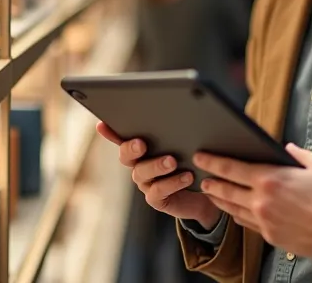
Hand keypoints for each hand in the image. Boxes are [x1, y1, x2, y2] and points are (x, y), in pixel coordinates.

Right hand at [96, 122, 221, 227]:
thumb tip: (178, 111)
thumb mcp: (187, 142)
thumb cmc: (194, 161)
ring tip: (173, 161)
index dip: (110, 132)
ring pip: (141, 173)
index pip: (122, 138)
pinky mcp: (157, 199)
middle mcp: (139, 165)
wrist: (208, 189)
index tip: (102, 125)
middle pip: (126, 156)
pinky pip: (158, 191)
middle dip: (131, 149)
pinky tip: (186, 176)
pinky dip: (172, 183)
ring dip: (156, 166)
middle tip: (141, 144)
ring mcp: (146, 183)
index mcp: (142, 149)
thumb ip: (176, 130)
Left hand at [195, 144, 311, 258]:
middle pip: (227, 190)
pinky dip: (237, 215)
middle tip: (202, 177)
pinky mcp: (269, 235)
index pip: (233, 168)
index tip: (202, 157)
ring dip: (220, 199)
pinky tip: (234, 212)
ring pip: (233, 208)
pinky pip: (246, 223)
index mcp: (271, 179)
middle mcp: (261, 201)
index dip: (213, 161)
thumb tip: (287, 150)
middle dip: (212, 182)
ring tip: (212, 193)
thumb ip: (299, 154)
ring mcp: (264, 220)